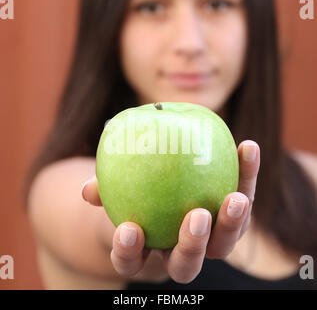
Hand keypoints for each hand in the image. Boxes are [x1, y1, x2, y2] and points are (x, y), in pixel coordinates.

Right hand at [82, 140, 259, 283]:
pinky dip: (247, 176)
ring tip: (235, 197)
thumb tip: (88, 189)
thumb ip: (103, 190)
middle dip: (192, 245)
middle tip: (196, 216)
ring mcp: (210, 239)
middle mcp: (180, 251)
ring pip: (223, 244)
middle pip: (186, 265)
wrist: (162, 191)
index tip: (129, 229)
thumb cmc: (134, 193)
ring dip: (232, 223)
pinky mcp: (233, 217)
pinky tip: (247, 148)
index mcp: (148, 249)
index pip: (133, 262)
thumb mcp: (117, 189)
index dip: (128, 253)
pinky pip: (243, 200)